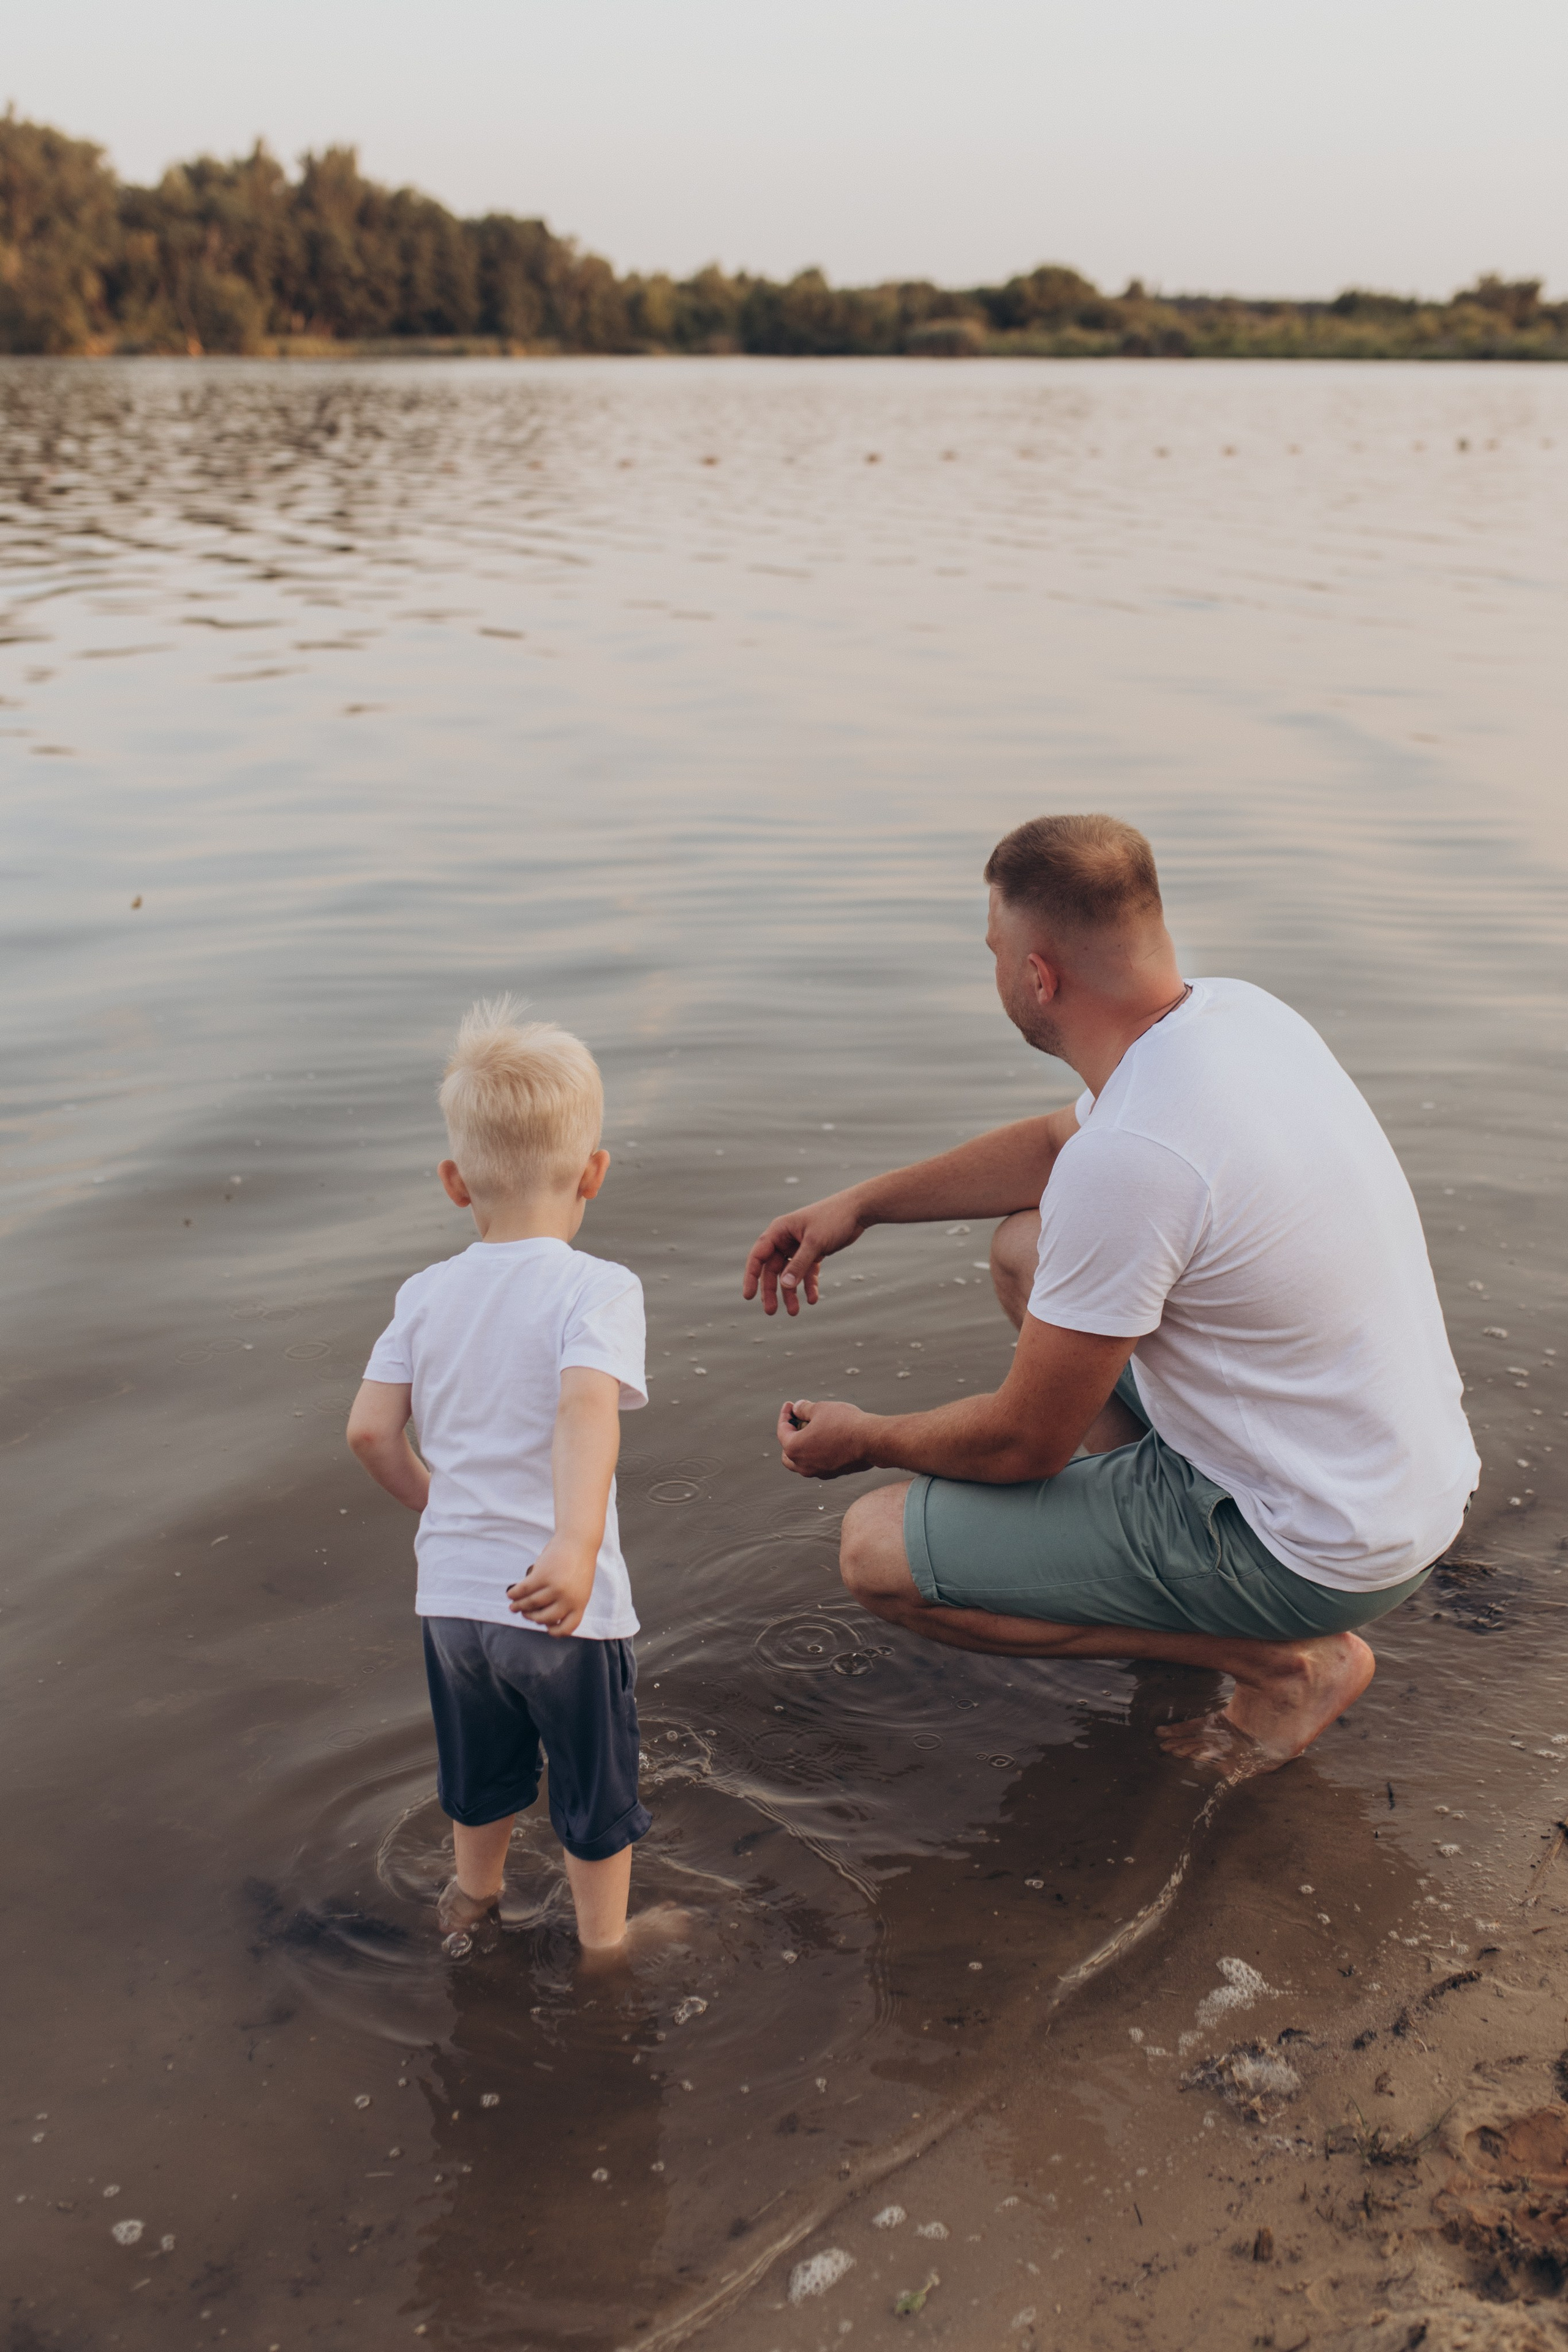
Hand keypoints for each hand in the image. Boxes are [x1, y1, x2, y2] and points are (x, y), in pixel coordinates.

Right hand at [507, 1535, 595, 1636]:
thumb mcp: (580, 1588)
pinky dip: (514, 1593)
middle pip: (544, 1618)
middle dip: (531, 1617)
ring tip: (513, 1606)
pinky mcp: (543, 1575)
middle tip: (524, 1614)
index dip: (554, 1631)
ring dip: (519, 1606)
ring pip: (531, 1603)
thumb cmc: (578, 1564)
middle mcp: (568, 1599)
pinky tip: (511, 1594)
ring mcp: (555, 1587)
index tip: (546, 1628)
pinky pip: (524, 1589)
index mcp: (580, 1604)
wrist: (578, 1540)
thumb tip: (543, 1619)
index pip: (567, 1628)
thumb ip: (567, 1603)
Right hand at [743, 1187, 868, 1316]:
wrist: (858, 1210)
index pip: (758, 1256)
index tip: (748, 1296)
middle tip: (771, 1311)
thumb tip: (785, 1286)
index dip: (751, 1276)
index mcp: (779, 1231)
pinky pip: (806, 1273)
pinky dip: (808, 1285)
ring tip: (794, 1312)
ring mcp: (799, 1247)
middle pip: (772, 1270)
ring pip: (789, 1274)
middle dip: (771, 1291)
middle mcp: (785, 1239)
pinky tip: (813, 1299)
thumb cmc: (834, 1219)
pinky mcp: (813, 1253)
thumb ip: (799, 1265)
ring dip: (790, 1293)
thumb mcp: (815, 1243)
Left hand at [778, 1397, 877, 1479]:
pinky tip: (826, 1440)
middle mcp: (803, 1465)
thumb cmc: (844, 1423)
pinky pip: (818, 1464)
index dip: (785, 1415)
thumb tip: (797, 1408)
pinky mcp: (833, 1474)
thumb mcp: (820, 1409)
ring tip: (812, 1431)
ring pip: (802, 1462)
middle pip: (787, 1452)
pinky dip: (817, 1453)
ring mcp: (818, 1472)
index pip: (782, 1431)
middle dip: (790, 1436)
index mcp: (794, 1448)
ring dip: (804, 1447)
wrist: (871, 1441)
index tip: (790, 1405)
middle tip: (798, 1421)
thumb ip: (804, 1409)